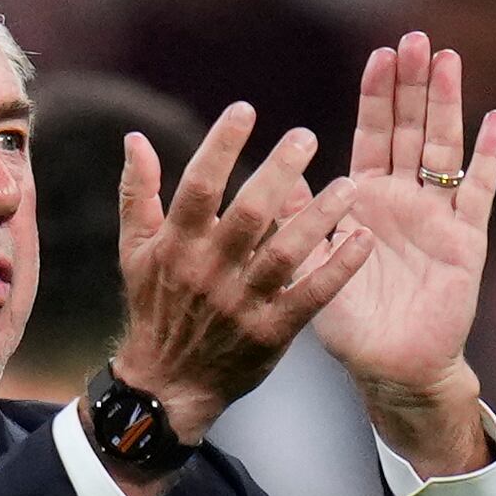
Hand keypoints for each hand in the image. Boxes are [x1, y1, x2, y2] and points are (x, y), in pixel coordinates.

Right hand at [110, 107, 373, 453]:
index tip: (245, 110)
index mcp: (177, 246)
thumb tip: (135, 138)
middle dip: (279, 173)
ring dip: (318, 218)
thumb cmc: (155, 308)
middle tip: (306, 136)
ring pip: (284, 254)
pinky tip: (361, 239)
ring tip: (348, 185)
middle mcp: (209, 272)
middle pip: (248, 214)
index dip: (221, 146)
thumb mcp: (134, 251)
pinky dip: (338, 269)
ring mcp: (241, 304)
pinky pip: (310, 296)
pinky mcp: (271, 333)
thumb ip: (137, 193)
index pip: (199, 187)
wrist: (167, 385)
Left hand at [306, 33, 495, 472]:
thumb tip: (275, 177)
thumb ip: (300, 221)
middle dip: (413, 85)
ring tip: (449, 60)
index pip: (374, 136)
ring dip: (447, 104)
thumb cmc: (350, 326)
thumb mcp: (313, 267)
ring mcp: (439, 216)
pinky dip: (487, 159)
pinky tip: (495, 123)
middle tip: (416, 38)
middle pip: (411, 129)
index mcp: (367, 201)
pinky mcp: (466, 241)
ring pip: (444, 148)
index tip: (379, 53)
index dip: (377, 96)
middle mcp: (405, 200)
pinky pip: (478, 193)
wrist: (391, 369)